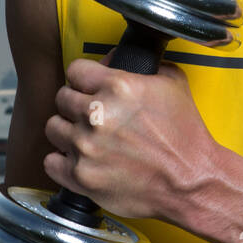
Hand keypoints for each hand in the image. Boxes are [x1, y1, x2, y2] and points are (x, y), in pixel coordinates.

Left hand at [43, 54, 217, 220]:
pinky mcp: (81, 176)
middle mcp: (96, 115)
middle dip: (75, 103)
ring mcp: (85, 147)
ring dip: (67, 130)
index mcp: (118, 87)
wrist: (192, 181)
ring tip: (84, 136)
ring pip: (53, 127)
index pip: (75, 70)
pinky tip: (79, 159)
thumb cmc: (186, 137)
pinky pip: (51, 162)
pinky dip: (62, 161)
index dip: (84, 77)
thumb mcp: (174, 84)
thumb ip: (144, 67)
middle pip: (62, 97)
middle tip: (90, 113)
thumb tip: (117, 61)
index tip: (87, 85)